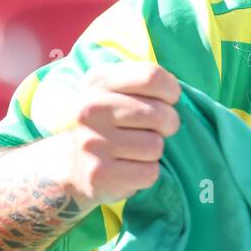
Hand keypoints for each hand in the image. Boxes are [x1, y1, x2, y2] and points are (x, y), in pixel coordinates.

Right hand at [52, 62, 180, 207]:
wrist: (73, 166)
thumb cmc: (111, 122)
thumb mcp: (119, 90)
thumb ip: (146, 82)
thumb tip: (177, 92)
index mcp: (98, 81)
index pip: (151, 77)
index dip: (171, 91)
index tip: (167, 101)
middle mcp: (89, 109)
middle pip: (159, 114)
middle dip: (167, 124)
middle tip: (153, 130)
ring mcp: (91, 142)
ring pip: (155, 145)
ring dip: (153, 151)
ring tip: (134, 150)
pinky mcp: (98, 174)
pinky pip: (149, 172)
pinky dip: (147, 173)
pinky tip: (128, 168)